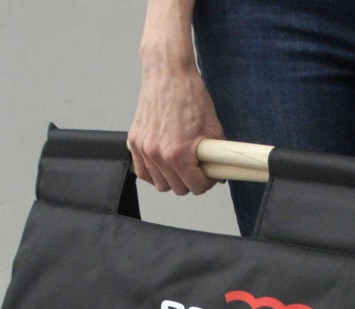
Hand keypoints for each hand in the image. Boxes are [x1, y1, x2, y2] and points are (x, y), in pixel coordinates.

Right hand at [127, 58, 224, 194]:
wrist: (167, 74)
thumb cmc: (189, 95)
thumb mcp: (213, 127)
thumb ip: (217, 154)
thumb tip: (219, 170)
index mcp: (178, 153)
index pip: (195, 187)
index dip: (206, 182)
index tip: (209, 175)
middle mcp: (158, 154)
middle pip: (177, 189)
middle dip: (191, 181)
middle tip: (197, 168)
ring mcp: (144, 149)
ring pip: (159, 184)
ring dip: (172, 179)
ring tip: (181, 165)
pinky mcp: (134, 142)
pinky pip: (142, 172)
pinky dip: (153, 173)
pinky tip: (164, 165)